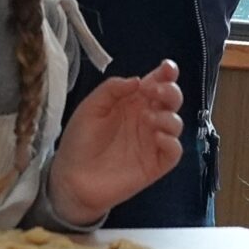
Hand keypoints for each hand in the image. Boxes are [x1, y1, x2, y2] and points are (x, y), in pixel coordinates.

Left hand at [45, 61, 182, 228]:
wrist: (72, 179)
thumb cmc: (80, 141)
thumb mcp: (90, 108)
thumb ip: (112, 89)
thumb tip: (137, 80)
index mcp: (131, 102)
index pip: (156, 83)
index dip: (166, 73)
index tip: (167, 68)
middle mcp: (146, 119)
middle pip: (171, 100)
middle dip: (171, 91)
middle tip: (156, 92)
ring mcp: (152, 142)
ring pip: (176, 123)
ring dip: (168, 117)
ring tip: (149, 118)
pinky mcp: (155, 164)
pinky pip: (174, 151)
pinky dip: (172, 142)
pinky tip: (158, 137)